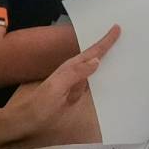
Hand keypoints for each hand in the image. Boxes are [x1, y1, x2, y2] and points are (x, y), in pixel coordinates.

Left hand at [0, 26, 118, 143]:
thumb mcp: (57, 88)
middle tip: (123, 35)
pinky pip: (92, 83)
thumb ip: (75, 74)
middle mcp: (73, 73)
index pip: (92, 52)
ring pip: (95, 69)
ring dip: (107, 61)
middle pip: (94, 57)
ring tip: (122, 54)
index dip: (105, 41)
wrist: (24, 120)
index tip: (117, 28)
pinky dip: (102, 78)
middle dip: (108, 46)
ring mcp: (74, 84)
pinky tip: (108, 78)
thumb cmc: (39, 105)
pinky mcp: (74, 95)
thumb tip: (97, 60)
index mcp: (70, 68)